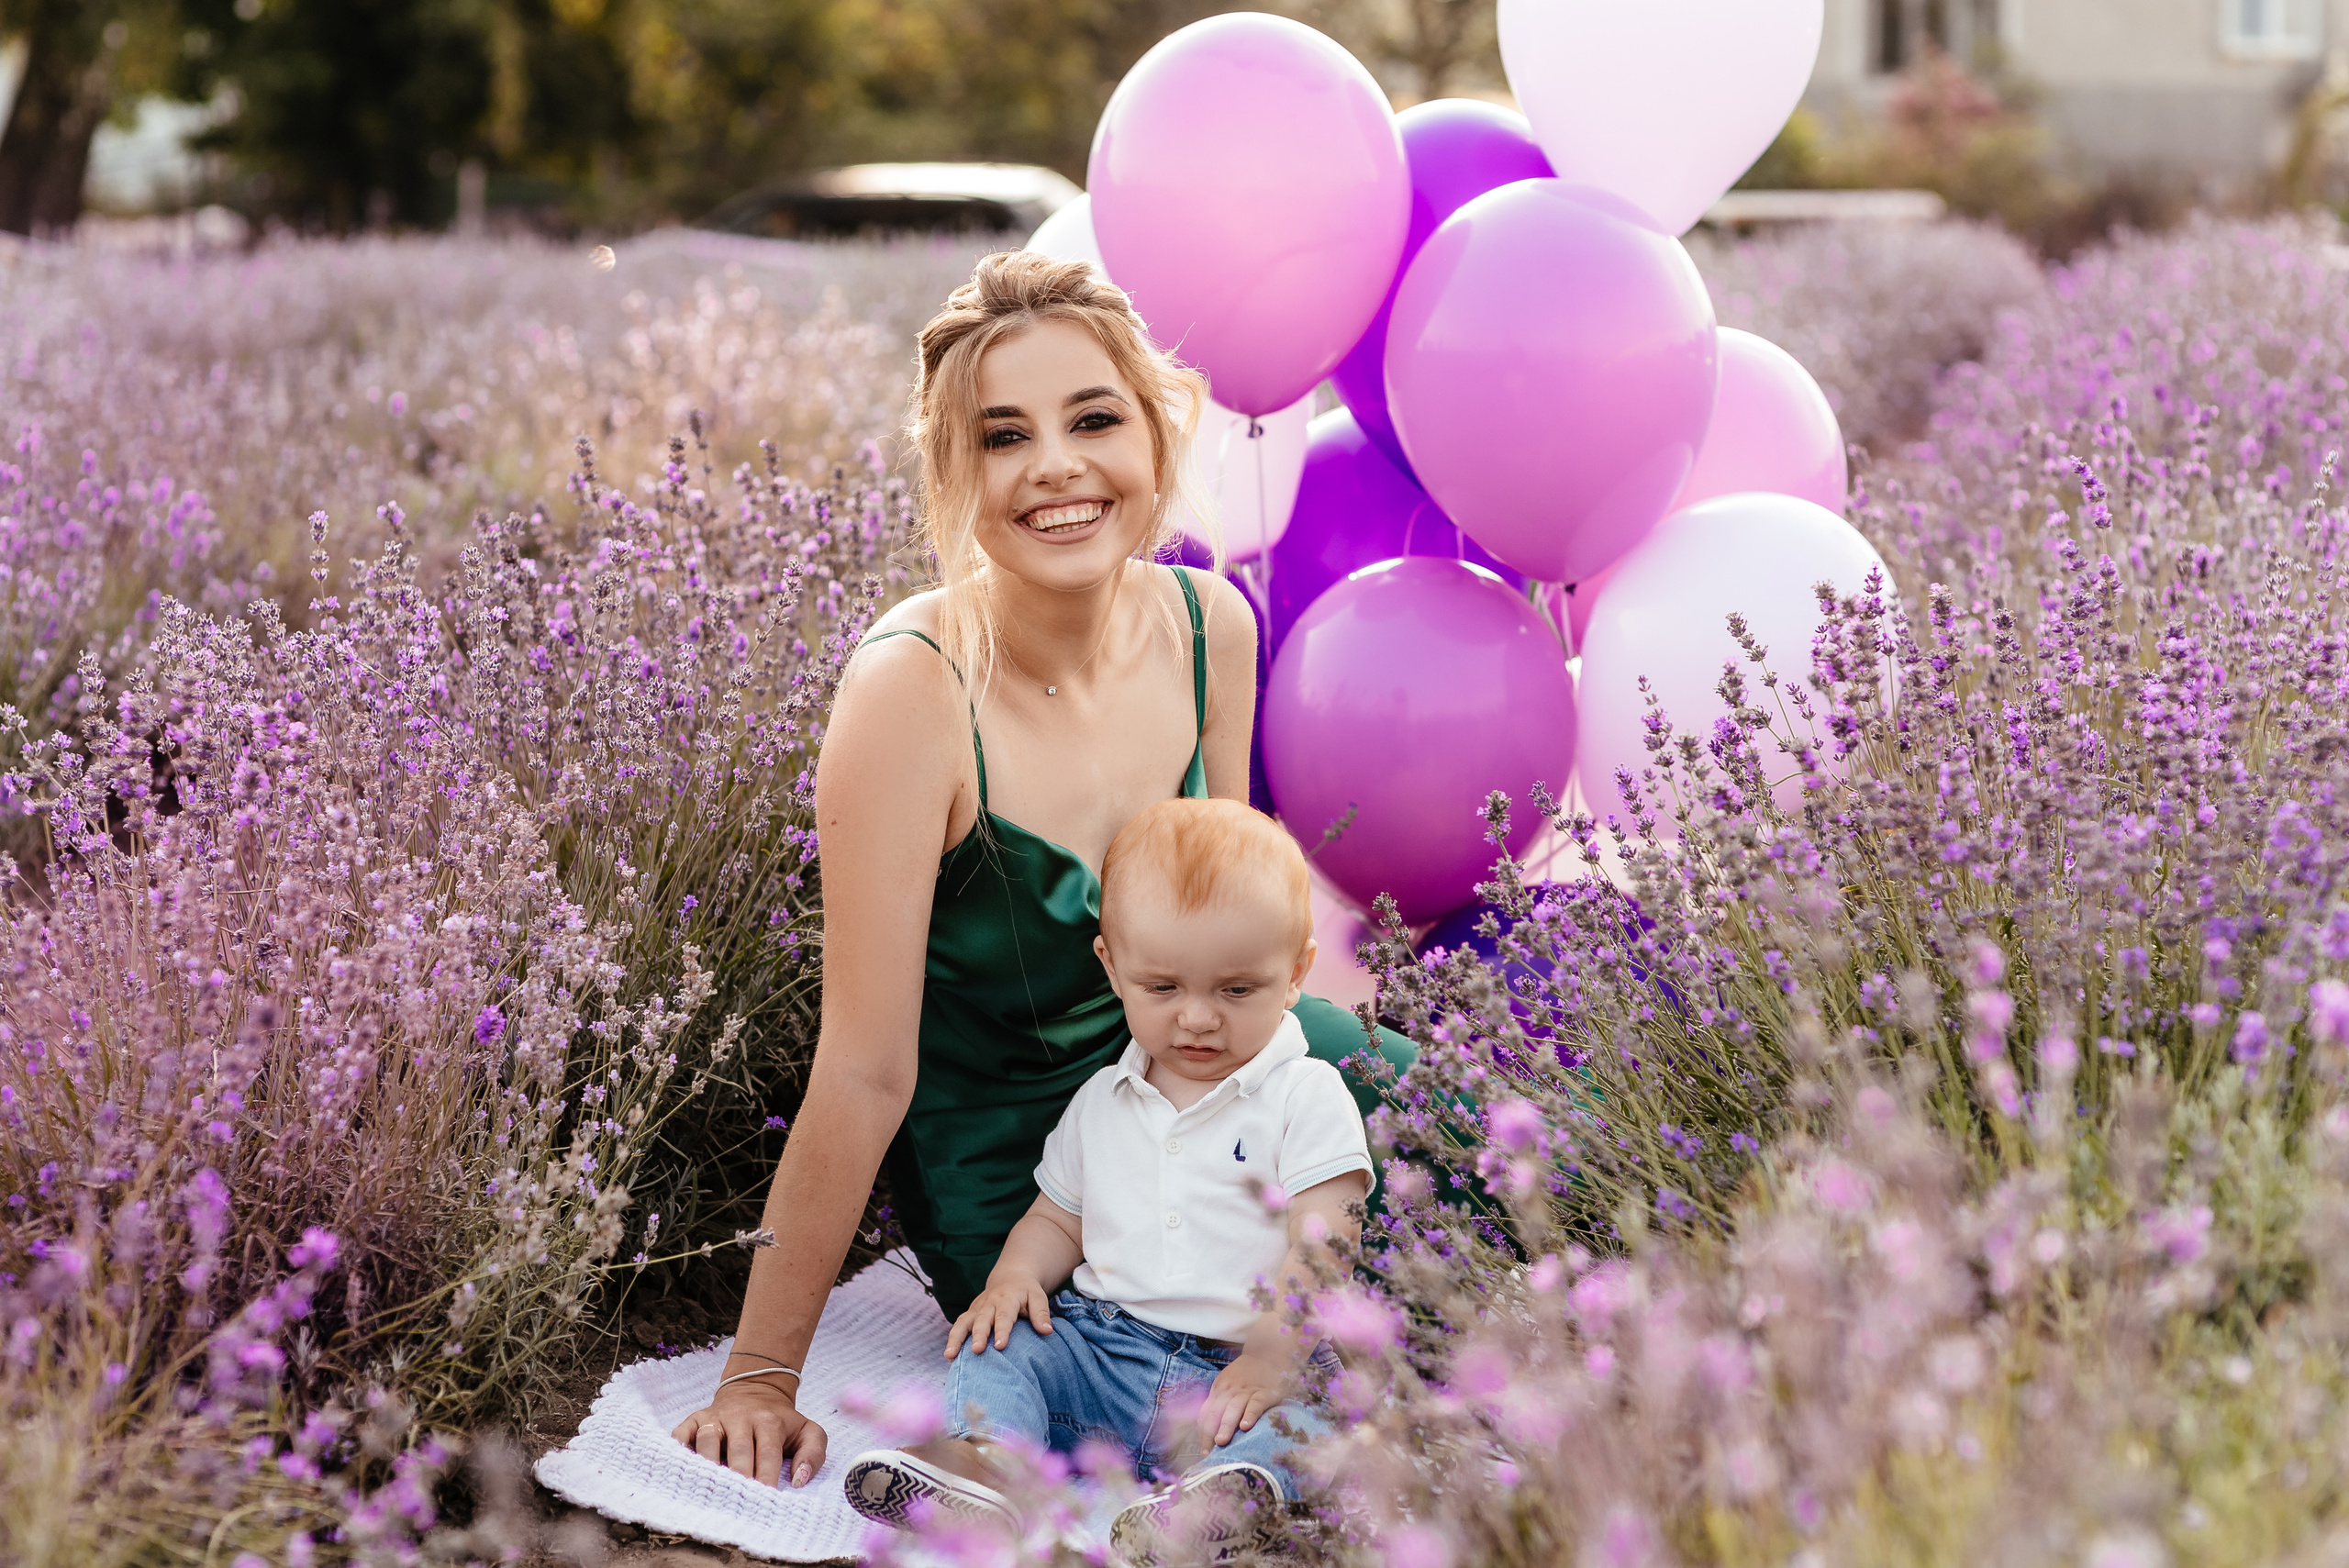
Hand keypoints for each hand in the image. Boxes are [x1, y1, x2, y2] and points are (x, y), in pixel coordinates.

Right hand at [671, 1378, 827, 1488]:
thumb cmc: (781, 1422)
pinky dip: (677, 1449)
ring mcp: (715, 1417)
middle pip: (738, 1449)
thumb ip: (813, 1454)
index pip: (768, 1453)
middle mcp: (741, 1417)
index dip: (767, 1476)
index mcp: (769, 1421)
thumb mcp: (808, 1431)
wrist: (756, 1389)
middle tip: (738, 1503)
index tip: (766, 1499)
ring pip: (708, 1440)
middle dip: (739, 1476)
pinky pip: (681, 1433)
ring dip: (708, 1465)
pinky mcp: (695, 1419)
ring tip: (709, 1490)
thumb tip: (799, 1481)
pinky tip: (680, 1468)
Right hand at [945, 1275, 1052, 1357]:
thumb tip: (1047, 1331)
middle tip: (976, 1351)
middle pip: (982, 1319)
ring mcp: (977, 1308)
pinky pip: (959, 1325)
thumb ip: (1041, 1313)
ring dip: (956, 1338)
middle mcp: (989, 1302)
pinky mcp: (970, 1313)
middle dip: (978, 1335)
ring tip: (950, 1355)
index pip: (1004, 1315)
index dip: (1002, 1330)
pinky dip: (952, 1339)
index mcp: (1007, 1298)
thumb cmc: (1026, 1292)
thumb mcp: (1038, 1297)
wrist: (1010, 1277)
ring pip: (964, 1322)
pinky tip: (949, 1356)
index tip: (1000, 1346)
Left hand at [1198, 1348, 1291, 1449]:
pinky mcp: (1265, 1391)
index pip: (1206, 1414)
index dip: (1203, 1434)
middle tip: (1209, 1451)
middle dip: (1210, 1432)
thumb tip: (1210, 1435)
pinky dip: (1250, 1414)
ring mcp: (1247, 1390)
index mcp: (1218, 1391)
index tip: (1205, 1453)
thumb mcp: (1228, 1386)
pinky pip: (1256, 1403)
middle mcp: (1230, 1390)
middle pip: (1216, 1412)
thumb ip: (1220, 1405)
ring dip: (1226, 1425)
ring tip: (1221, 1442)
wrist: (1267, 1353)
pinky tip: (1246, 1426)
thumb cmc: (1245, 1377)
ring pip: (1233, 1408)